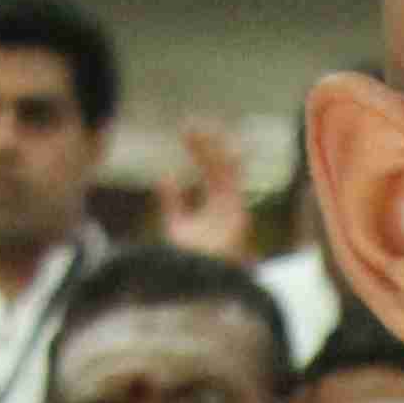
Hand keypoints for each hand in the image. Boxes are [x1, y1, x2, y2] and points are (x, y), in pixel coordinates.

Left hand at [154, 117, 255, 258]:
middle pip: (219, 167)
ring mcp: (235, 210)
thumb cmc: (188, 262)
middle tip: (189, 122)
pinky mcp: (237, 214)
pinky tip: (208, 144)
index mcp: (217, 208)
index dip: (199, 149)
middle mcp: (229, 207)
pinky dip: (222, 162)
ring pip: (226, 170)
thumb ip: (173, 202)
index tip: (185, 130)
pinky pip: (231, 181)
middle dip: (206, 144)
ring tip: (196, 127)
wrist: (196, 280)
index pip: (209, 171)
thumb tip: (166, 175)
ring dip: (211, 147)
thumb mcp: (177, 225)